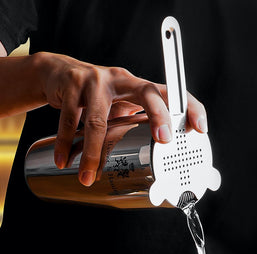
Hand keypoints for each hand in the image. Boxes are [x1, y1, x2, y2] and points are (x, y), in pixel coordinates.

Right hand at [35, 52, 207, 184]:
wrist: (56, 73)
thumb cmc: (95, 98)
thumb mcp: (118, 108)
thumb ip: (131, 127)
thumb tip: (152, 166)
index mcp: (137, 87)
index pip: (170, 93)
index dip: (188, 107)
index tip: (200, 128)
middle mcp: (122, 79)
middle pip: (147, 94)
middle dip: (159, 117)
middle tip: (163, 142)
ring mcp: (96, 80)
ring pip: (98, 120)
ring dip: (92, 153)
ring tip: (87, 177)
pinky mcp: (71, 84)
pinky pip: (69, 120)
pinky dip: (64, 143)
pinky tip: (62, 161)